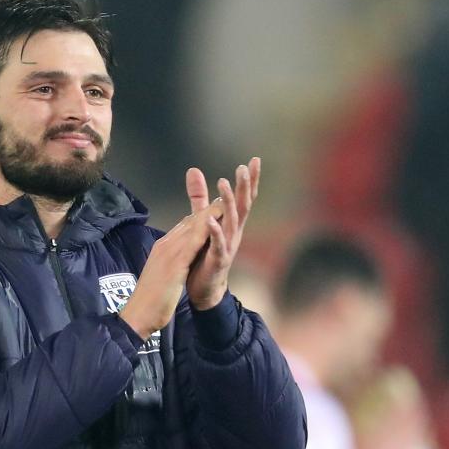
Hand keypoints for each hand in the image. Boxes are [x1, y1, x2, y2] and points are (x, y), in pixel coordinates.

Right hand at [120, 200, 223, 338]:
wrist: (138, 314)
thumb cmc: (149, 299)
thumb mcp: (161, 275)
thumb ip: (169, 262)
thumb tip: (178, 257)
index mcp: (162, 249)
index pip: (183, 228)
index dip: (199, 216)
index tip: (213, 207)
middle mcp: (165, 246)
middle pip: (189, 223)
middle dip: (207, 209)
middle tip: (224, 195)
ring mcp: (168, 253)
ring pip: (191, 229)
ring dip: (208, 214)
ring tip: (224, 201)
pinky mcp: (174, 264)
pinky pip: (191, 244)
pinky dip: (203, 231)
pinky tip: (214, 223)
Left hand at [184, 157, 260, 309]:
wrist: (204, 288)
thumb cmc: (205, 253)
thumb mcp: (202, 220)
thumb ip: (200, 197)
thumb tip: (194, 170)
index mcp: (232, 222)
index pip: (243, 197)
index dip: (249, 180)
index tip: (254, 160)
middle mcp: (234, 232)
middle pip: (243, 205)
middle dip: (244, 186)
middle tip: (244, 167)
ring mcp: (228, 246)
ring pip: (232, 221)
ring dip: (229, 202)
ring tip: (225, 183)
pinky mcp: (218, 260)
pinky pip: (218, 244)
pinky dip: (216, 231)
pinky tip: (211, 220)